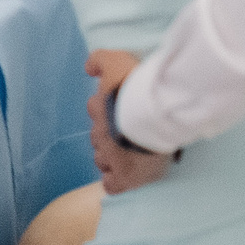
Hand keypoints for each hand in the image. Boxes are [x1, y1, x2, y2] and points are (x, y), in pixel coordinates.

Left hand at [84, 50, 173, 192]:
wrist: (154, 112)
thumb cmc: (135, 86)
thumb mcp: (114, 60)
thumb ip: (98, 61)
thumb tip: (89, 69)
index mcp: (99, 108)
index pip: (94, 108)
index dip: (105, 109)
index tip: (120, 109)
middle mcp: (101, 133)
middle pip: (97, 135)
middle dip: (108, 134)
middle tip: (128, 133)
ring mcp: (112, 156)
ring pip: (102, 159)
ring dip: (111, 157)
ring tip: (131, 153)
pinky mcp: (127, 176)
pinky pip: (112, 184)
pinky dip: (116, 180)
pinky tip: (127, 175)